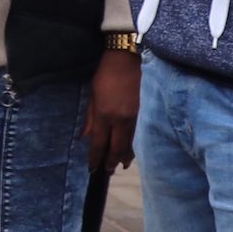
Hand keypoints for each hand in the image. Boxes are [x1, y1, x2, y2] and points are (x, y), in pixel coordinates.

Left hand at [83, 48, 140, 172]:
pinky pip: (141, 136)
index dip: (95, 158)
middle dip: (111, 162)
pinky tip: (133, 152)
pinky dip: (136, 146)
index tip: (92, 169)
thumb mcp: (92, 96)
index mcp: (105, 115)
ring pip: (131, 145)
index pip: (99, 144)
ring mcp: (137, 118)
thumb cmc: (106, 75)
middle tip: (106, 172)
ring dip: (125, 157)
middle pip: (117, 149)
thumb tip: (85, 138)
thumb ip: (90, 119)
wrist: (128, 59)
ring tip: (120, 165)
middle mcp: (121, 120)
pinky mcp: (148, 114)